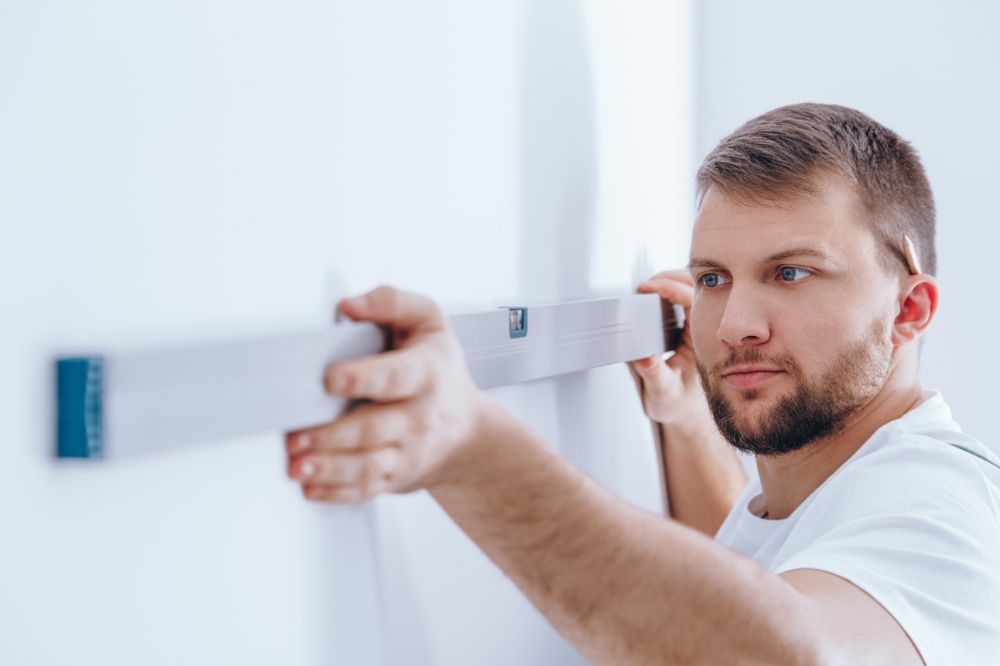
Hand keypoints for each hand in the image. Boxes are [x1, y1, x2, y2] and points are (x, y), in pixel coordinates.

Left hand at [284, 286, 488, 502]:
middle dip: (332, 435)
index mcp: (427, 373)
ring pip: (367, 466)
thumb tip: (350, 305)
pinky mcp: (395, 477)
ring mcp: (408, 452)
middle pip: (373, 429)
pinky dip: (336, 493)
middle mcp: (419, 416)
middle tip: (297, 435)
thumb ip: (391, 303)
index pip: (396, 377)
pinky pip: (365, 490)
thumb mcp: (429, 322)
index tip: (333, 379)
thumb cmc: (440, 371)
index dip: (364, 378)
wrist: (469, 431)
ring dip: (329, 469)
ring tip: (299, 466)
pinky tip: (312, 488)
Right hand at [629, 270, 705, 425]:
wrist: (684, 412)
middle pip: (695, 287)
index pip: (694, 302)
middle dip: (670, 279)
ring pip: (690, 288)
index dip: (672, 289)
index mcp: (706, 341)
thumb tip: (644, 357)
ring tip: (647, 287)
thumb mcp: (664, 393)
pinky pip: (681, 297)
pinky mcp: (684, 324)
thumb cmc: (678, 403)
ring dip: (669, 281)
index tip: (650, 288)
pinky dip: (666, 289)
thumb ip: (655, 375)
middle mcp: (705, 328)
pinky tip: (652, 293)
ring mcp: (696, 324)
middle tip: (646, 285)